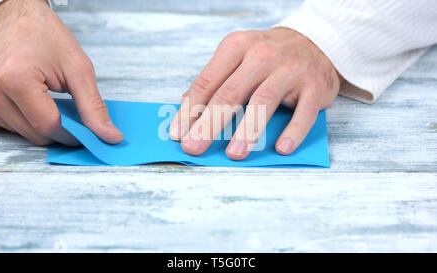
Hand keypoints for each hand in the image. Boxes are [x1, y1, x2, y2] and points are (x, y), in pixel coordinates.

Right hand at [0, 0, 122, 145]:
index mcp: (15, 79)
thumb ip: (93, 106)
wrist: (17, 16)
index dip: (75, 134)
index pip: (50, 126)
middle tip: (74, 112)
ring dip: (43, 125)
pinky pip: (11, 127)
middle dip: (61, 130)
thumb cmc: (45, 35)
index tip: (91, 133)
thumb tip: (109, 135)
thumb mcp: (78, 68)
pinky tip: (35, 102)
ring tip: (50, 98)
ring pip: (24, 134)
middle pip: (36, 135)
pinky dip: (29, 121)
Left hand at [169, 27, 340, 159]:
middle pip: (231, 93)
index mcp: (237, 47)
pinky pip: (304, 113)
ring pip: (264, 102)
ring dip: (247, 131)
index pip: (207, 82)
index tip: (177, 135)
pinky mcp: (314, 86)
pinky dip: (293, 132)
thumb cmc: (269, 57)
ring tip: (234, 153)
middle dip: (209, 124)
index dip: (190, 111)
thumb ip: (214, 79)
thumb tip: (186, 106)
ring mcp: (290, 70)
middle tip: (195, 147)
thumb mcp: (238, 56)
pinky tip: (281, 148)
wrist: (315, 43)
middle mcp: (262, 55)